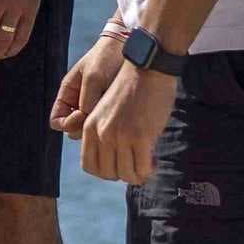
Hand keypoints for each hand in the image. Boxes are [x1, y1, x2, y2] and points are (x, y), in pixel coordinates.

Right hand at [49, 27, 121, 139]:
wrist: (128, 46)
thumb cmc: (107, 58)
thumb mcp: (94, 78)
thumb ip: (87, 102)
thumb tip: (87, 124)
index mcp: (68, 94)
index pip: (57, 121)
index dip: (67, 123)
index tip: (82, 114)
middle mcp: (79, 104)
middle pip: (74, 129)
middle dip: (85, 127)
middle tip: (101, 115)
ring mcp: (95, 107)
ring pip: (90, 129)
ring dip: (99, 125)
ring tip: (113, 112)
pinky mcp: (111, 110)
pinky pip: (105, 125)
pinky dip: (110, 123)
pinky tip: (121, 115)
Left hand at [76, 48, 176, 186]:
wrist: (148, 69)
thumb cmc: (132, 88)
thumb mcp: (107, 111)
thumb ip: (106, 133)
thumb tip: (117, 162)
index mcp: (89, 126)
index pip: (89, 166)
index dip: (105, 171)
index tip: (119, 166)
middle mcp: (101, 133)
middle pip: (107, 174)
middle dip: (123, 174)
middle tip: (136, 165)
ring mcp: (120, 136)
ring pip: (125, 175)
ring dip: (138, 175)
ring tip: (147, 163)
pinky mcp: (140, 137)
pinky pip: (142, 169)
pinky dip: (149, 171)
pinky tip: (154, 160)